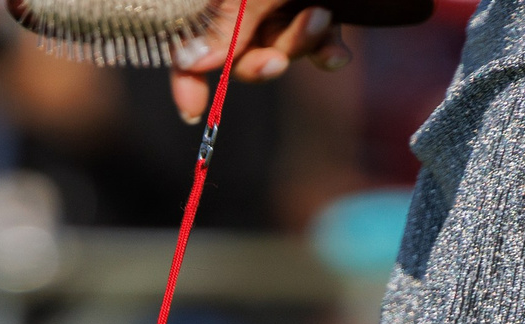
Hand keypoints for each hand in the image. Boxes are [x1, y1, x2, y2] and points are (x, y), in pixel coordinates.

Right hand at [168, 3, 345, 123]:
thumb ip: (225, 23)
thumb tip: (190, 62)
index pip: (191, 38)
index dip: (187, 76)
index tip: (193, 111)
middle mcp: (248, 1)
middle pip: (241, 53)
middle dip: (260, 63)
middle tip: (275, 63)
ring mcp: (285, 2)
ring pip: (283, 48)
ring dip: (299, 44)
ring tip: (320, 16)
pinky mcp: (322, 3)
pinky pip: (320, 43)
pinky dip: (326, 52)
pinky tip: (337, 55)